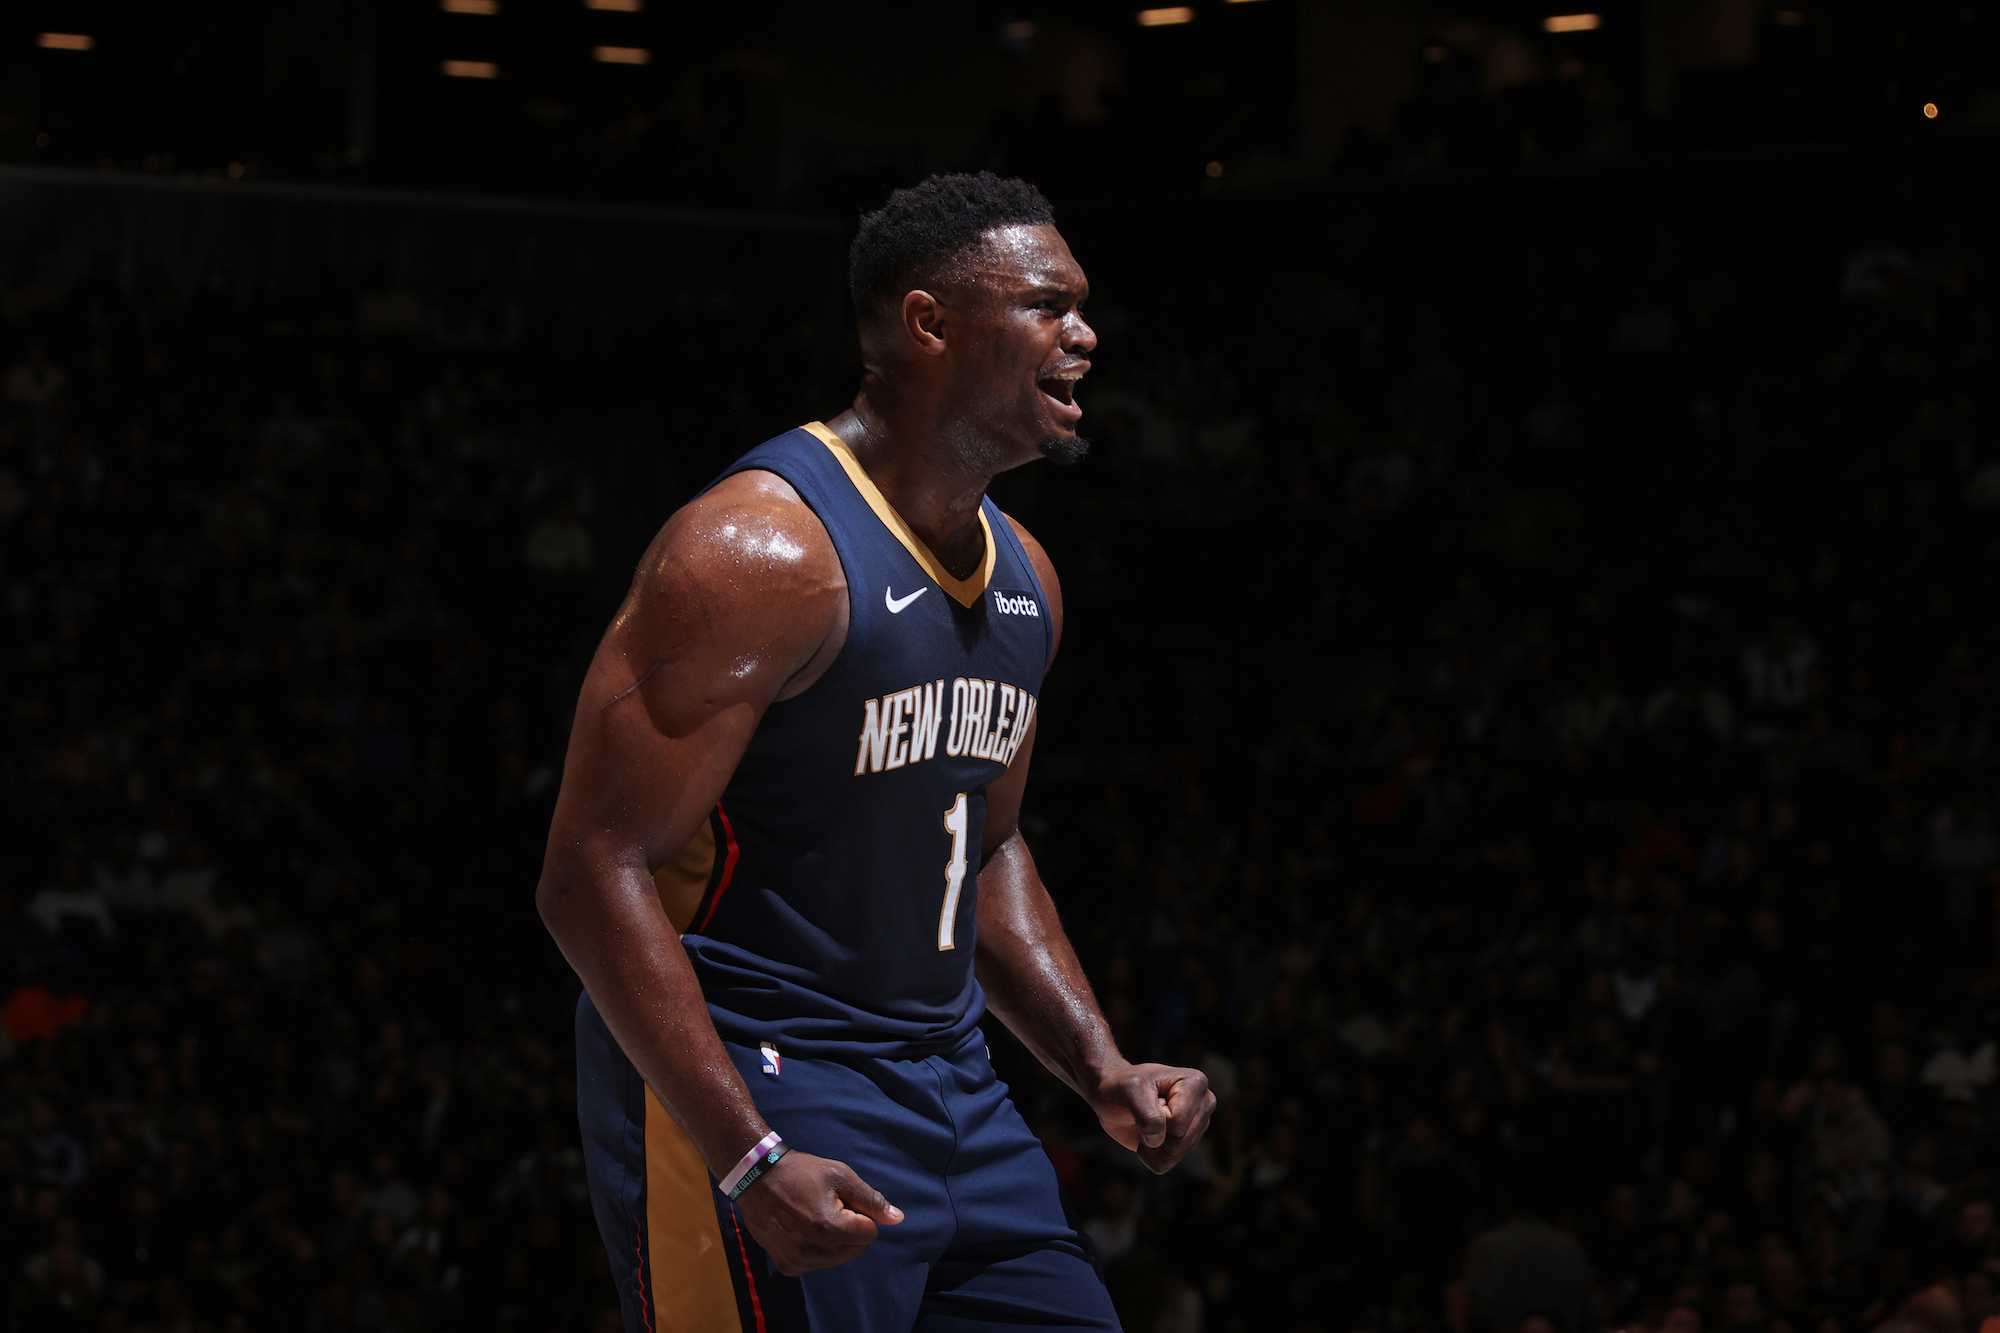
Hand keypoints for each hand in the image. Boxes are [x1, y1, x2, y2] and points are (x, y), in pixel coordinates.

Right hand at [733, 1150, 902, 1275]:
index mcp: (831, 1229)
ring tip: (812, 1217)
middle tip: (827, 1208)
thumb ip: (871, 1200)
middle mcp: (815, 1252)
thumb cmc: (801, 1172)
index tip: (841, 1200)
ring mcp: (799, 1262)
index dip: (861, 1215)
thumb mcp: (840, 1175)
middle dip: (850, 1231)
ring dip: (834, 1242)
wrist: (756, 1178)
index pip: (871, 1234)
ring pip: (838, 1259)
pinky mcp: (787, 1267)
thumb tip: (898, 1219)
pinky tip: (801, 1230)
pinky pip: (817, 1264)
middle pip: (857, 1250)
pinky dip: (816, 1250)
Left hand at [1091, 1062, 1215, 1173]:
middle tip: (1143, 1113)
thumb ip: (1146, 1114)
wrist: (1114, 1096)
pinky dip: (1149, 1155)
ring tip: (1145, 1122)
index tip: (1146, 1098)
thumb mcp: (1129, 1090)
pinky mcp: (1186, 1144)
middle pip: (1179, 1142)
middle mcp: (1204, 1105)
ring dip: (1150, 1145)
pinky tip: (1146, 1134)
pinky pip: (1166, 1165)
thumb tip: (1157, 1141)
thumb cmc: (1122, 1086)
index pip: (1178, 1122)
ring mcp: (1197, 1126)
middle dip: (1153, 1134)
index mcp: (1196, 1084)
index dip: (1155, 1117)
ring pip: (1173, 1156)